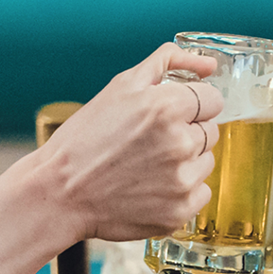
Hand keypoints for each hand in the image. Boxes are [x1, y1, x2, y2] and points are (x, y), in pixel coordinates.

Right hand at [37, 43, 223, 241]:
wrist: (59, 193)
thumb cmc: (86, 138)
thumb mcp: (121, 86)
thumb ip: (169, 62)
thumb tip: (208, 65)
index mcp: (167, 107)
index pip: (212, 100)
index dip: (191, 106)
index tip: (169, 116)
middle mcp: (179, 144)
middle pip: (210, 131)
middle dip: (187, 132)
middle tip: (150, 142)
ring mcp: (181, 181)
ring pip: (206, 162)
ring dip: (186, 162)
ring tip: (148, 166)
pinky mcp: (179, 211)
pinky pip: (201, 193)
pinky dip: (182, 191)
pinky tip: (151, 188)